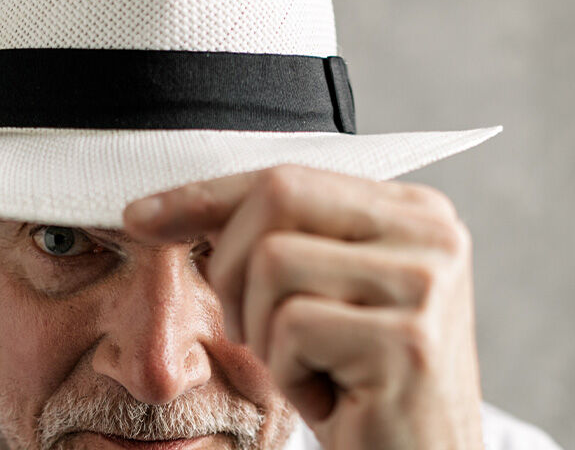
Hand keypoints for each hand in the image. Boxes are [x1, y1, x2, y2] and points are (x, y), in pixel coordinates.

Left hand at [123, 165, 484, 449]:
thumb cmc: (356, 384)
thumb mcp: (313, 294)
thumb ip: (272, 237)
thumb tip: (161, 210)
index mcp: (411, 210)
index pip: (288, 177)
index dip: (206, 196)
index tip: (142, 216)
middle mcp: (432, 233)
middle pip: (275, 199)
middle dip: (231, 268)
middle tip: (255, 331)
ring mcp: (426, 283)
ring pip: (271, 262)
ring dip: (263, 331)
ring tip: (307, 367)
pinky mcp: (408, 340)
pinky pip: (291, 327)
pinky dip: (289, 373)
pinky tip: (331, 397)